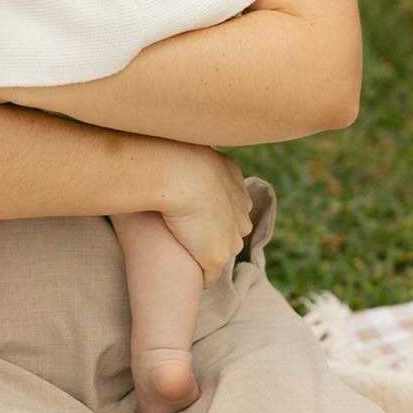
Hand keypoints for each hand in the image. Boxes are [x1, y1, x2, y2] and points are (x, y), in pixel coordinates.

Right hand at [156, 147, 254, 286]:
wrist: (182, 174)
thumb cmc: (175, 154)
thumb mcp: (187, 146)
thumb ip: (186, 150)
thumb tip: (172, 134)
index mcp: (236, 186)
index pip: (231, 206)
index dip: (213, 210)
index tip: (195, 213)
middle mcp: (241, 213)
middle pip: (233, 231)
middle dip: (216, 234)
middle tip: (189, 235)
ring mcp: (230, 237)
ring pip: (222, 252)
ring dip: (208, 256)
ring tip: (187, 258)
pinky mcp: (216, 258)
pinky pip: (210, 276)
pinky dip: (202, 277)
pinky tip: (189, 278)